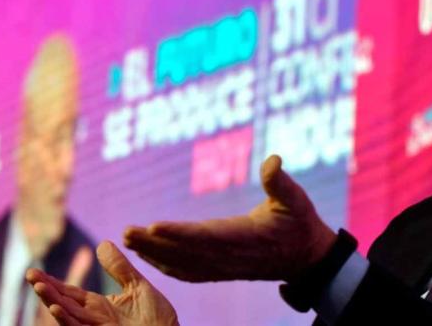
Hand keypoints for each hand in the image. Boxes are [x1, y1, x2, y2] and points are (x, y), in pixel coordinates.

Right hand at [27, 241, 178, 325]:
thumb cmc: (156, 318)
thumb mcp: (137, 286)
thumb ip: (119, 268)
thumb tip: (102, 243)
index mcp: (98, 306)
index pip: (69, 293)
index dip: (52, 283)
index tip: (34, 271)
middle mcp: (92, 318)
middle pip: (63, 303)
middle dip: (46, 290)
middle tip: (29, 274)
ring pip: (67, 316)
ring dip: (52, 302)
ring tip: (39, 287)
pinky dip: (67, 320)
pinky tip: (56, 308)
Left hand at [124, 155, 336, 281]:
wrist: (305, 257)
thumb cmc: (299, 223)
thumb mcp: (295, 199)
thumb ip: (280, 181)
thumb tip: (272, 159)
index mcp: (246, 238)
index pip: (207, 237)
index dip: (180, 233)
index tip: (155, 226)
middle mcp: (230, 257)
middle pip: (186, 252)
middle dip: (154, 243)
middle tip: (126, 232)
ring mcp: (224, 267)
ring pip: (182, 263)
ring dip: (152, 253)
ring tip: (127, 239)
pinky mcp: (220, 270)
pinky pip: (187, 271)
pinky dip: (164, 265)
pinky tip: (146, 256)